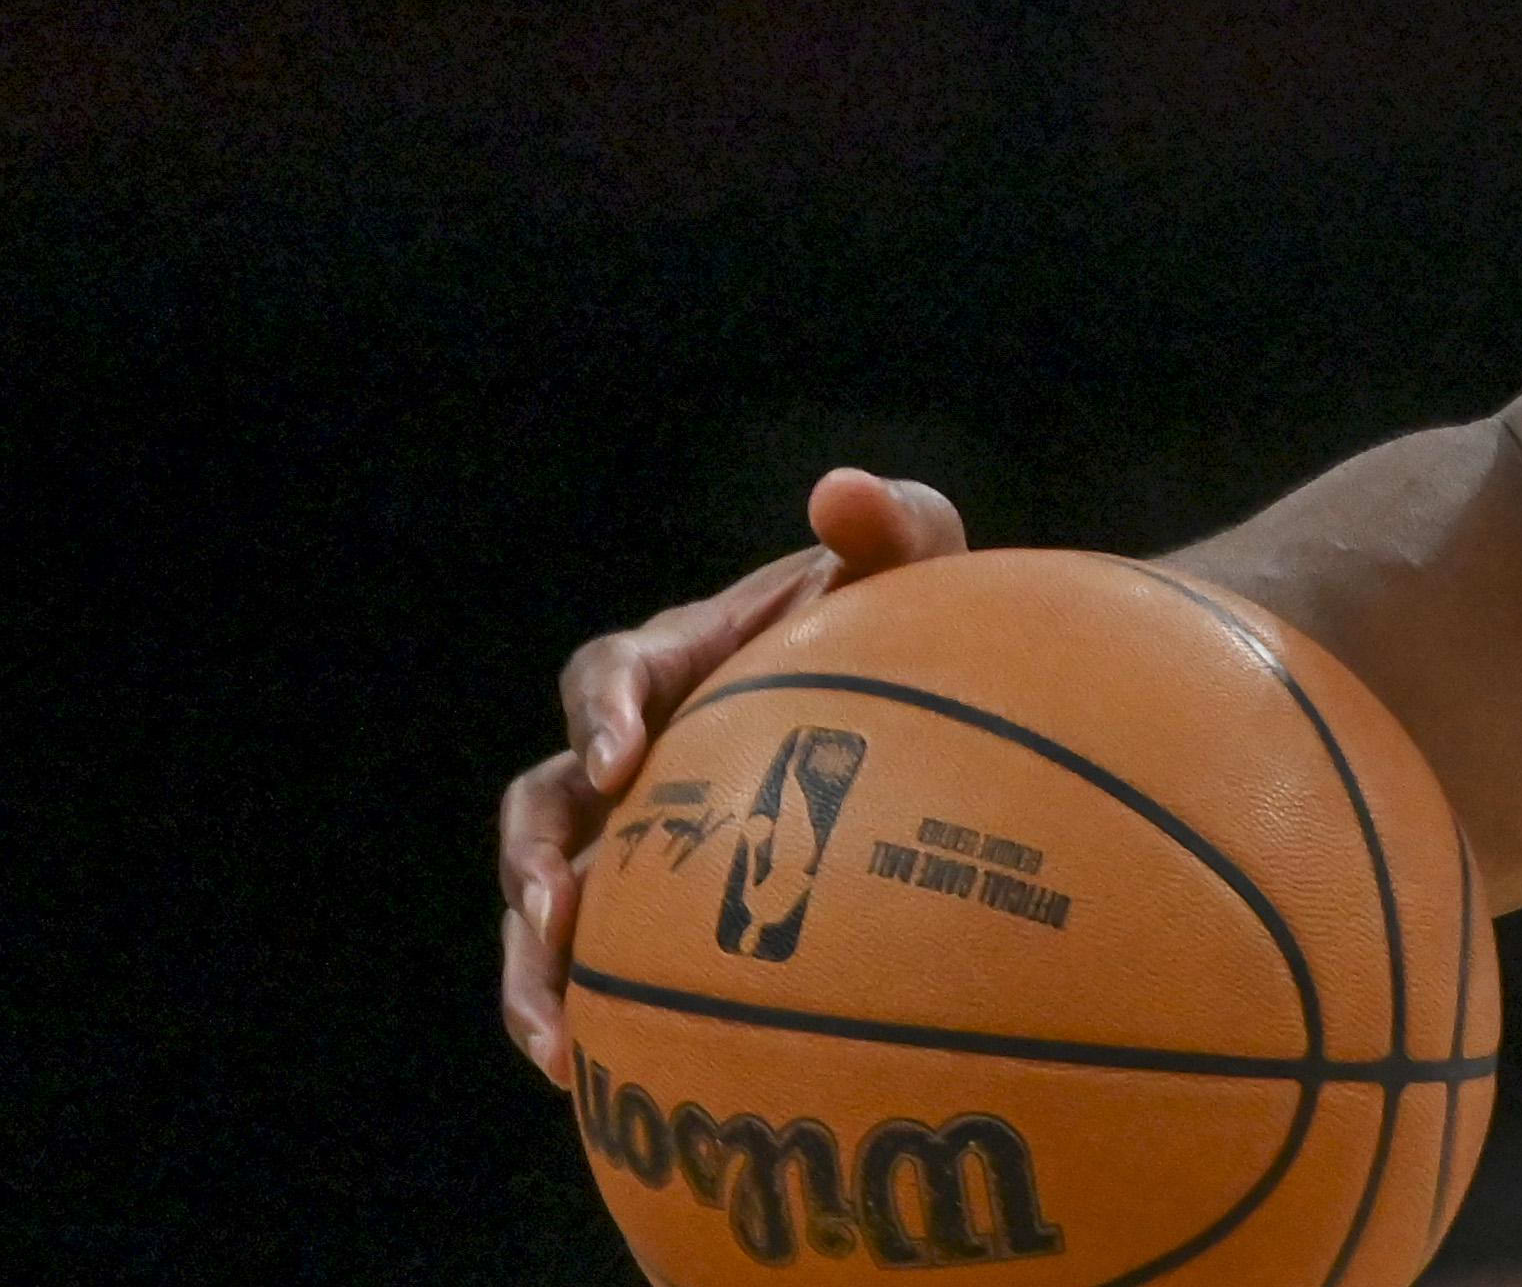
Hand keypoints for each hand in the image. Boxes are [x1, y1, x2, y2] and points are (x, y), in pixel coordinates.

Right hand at [494, 467, 966, 1079]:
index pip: (605, 672)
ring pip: (545, 904)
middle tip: (554, 916)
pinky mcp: (655, 906)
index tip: (619, 757)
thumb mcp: (914, 564)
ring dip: (534, 971)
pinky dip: (597, 1017)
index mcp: (673, 660)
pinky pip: (608, 964)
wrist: (934, 699)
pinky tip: (614, 1086)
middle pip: (539, 807)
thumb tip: (844, 490)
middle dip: (532, 864)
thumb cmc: (912, 620)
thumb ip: (892, 524)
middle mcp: (628, 751)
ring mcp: (633, 834)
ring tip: (557, 1046)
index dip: (599, 713)